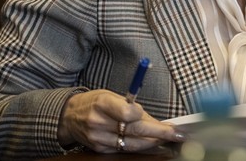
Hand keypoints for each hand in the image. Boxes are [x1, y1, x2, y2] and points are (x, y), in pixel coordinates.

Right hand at [58, 89, 184, 152]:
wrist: (70, 116)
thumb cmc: (95, 102)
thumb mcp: (112, 96)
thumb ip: (132, 107)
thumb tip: (156, 119)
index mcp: (102, 103)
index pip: (127, 112)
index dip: (143, 115)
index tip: (157, 115)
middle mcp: (99, 122)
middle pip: (134, 131)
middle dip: (159, 133)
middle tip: (176, 133)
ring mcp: (98, 138)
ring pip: (131, 144)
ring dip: (152, 142)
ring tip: (168, 138)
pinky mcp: (99, 149)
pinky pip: (124, 149)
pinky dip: (139, 146)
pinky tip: (150, 143)